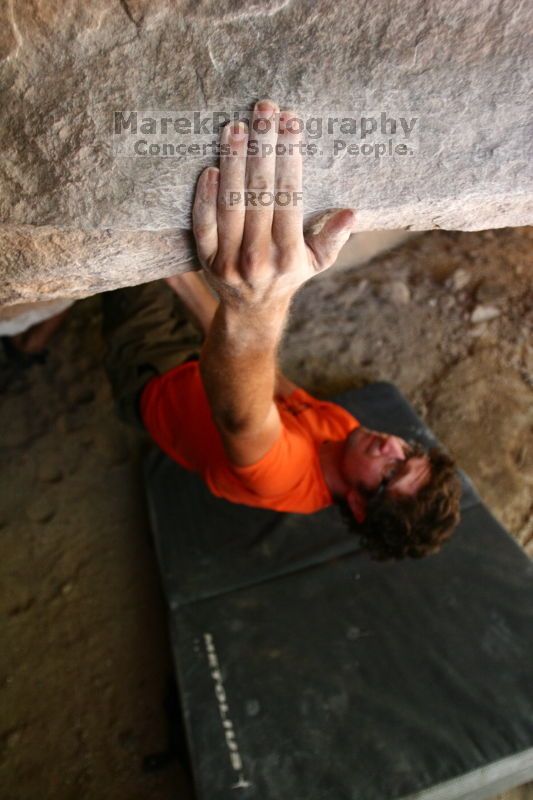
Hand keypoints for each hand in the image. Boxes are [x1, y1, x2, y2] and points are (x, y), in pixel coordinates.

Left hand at [192, 99, 355, 309]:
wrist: (251, 309)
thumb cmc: (289, 274)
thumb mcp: (317, 261)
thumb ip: (332, 238)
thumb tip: (351, 213)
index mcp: (289, 256)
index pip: (289, 197)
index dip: (290, 157)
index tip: (291, 122)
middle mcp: (259, 259)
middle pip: (259, 194)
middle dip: (262, 147)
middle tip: (264, 110)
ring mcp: (229, 260)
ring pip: (230, 204)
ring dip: (232, 162)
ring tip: (235, 127)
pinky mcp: (206, 259)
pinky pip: (203, 223)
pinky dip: (205, 196)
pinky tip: (210, 167)